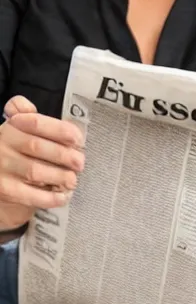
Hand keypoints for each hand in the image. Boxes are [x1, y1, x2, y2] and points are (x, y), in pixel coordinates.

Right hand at [0, 96, 84, 230]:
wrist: (0, 174)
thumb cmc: (19, 148)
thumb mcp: (20, 128)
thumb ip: (26, 114)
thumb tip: (24, 106)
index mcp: (12, 126)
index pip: (36, 123)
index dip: (60, 130)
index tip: (78, 138)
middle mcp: (2, 144)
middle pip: (36, 147)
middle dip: (64, 155)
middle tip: (80, 163)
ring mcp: (1, 168)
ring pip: (33, 171)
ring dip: (59, 176)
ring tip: (73, 180)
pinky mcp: (3, 190)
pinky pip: (28, 195)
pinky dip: (49, 197)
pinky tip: (63, 197)